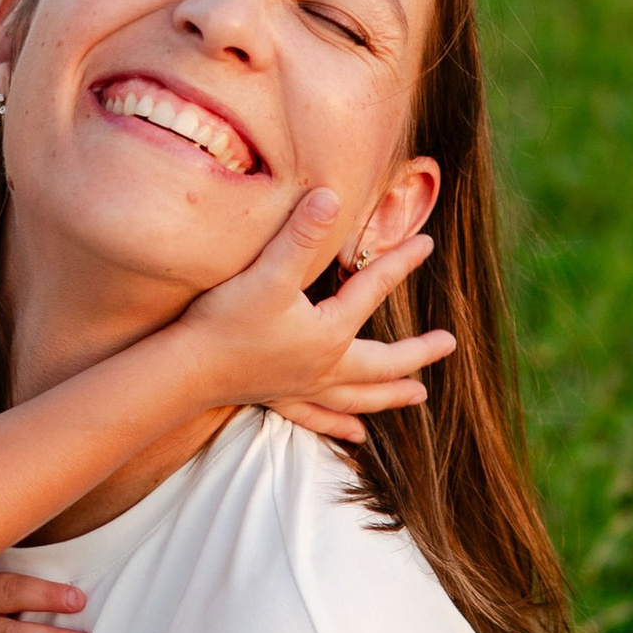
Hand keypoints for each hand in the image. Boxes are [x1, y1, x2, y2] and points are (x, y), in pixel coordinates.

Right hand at [178, 187, 453, 425]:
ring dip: (389, 395)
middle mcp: (324, 365)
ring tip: (418, 398)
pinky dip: (340, 426)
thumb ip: (301, 235)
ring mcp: (302, 386)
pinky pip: (319, 417)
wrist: (185, 370)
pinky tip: (355, 436)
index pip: (373, 290)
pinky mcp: (278, 398)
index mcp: (328, 333)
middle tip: (448, 345)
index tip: (428, 245)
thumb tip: (332, 196)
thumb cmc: (225, 321)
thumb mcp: (267, 273)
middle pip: (382, 361)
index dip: (401, 264)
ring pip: (358, 396)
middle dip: (416, 352)